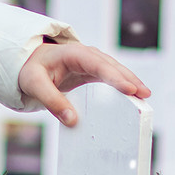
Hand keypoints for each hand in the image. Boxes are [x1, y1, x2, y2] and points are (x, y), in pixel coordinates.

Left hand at [17, 40, 149, 126]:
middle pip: (112, 66)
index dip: (114, 76)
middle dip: (129, 78)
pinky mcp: (94, 73)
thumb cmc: (31, 70)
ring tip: (145, 96)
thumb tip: (73, 121)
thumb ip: (52, 101)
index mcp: (72, 53)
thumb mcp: (34, 84)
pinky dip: (124, 86)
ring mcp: (92, 63)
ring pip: (115, 71)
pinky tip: (134, 98)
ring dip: (130, 82)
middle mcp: (86, 55)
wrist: (29, 62)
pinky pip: (112, 78)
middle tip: (144, 94)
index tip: (129, 89)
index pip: (97, 64)